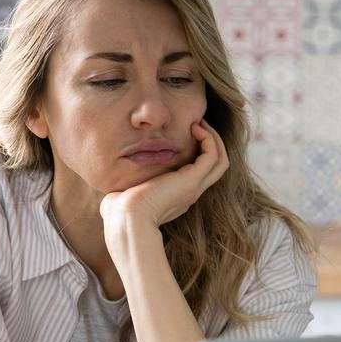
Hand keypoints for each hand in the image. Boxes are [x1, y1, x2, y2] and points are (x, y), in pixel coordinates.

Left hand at [100, 120, 228, 230]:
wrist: (126, 217)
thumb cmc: (121, 208)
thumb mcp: (131, 192)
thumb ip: (132, 185)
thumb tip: (120, 182)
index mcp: (179, 196)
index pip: (200, 173)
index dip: (198, 152)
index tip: (186, 134)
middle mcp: (191, 192)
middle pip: (217, 166)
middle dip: (211, 142)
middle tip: (198, 124)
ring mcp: (194, 187)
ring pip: (220, 160)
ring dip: (213, 138)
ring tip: (199, 123)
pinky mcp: (192, 180)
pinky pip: (212, 155)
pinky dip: (208, 139)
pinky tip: (194, 128)